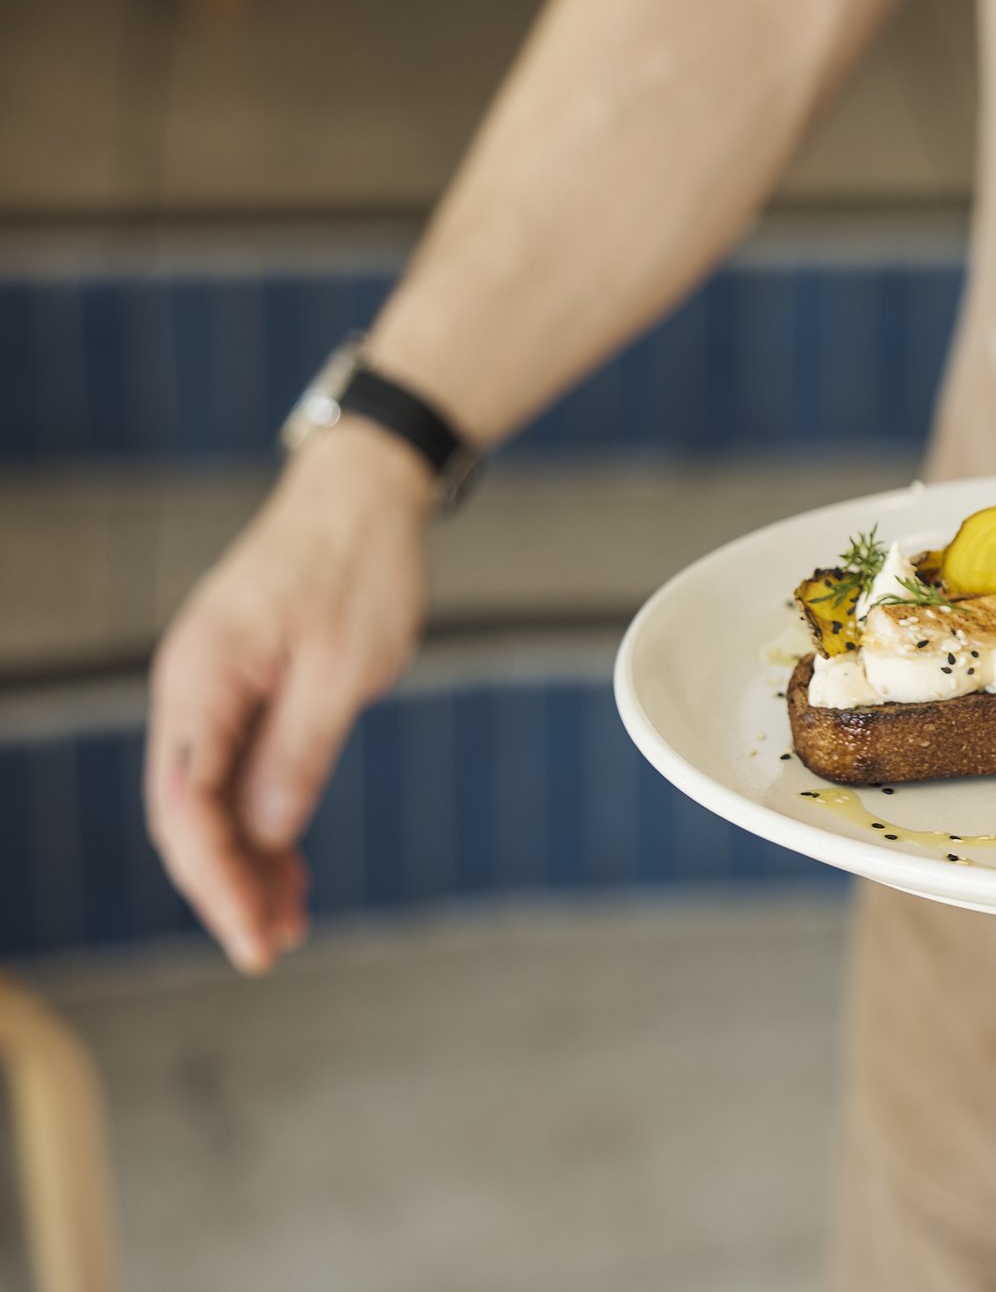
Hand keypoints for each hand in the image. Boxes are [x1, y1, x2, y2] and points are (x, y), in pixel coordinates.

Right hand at [145, 420, 431, 971]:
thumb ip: (300, 751)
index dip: (216, 882)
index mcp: (201, 681)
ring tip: (286, 925)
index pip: (185, 808)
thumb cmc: (359, 566)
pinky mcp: (243, 694)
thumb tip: (265, 835)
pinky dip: (262, 824)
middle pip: (186, 816)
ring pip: (210, 803)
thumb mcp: (344, 668)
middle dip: (225, 886)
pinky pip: (236, 775)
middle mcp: (191, 692)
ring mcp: (213, 693)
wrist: (363, 495)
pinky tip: (288, 872)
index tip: (253, 937)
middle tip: (271, 947)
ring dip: (245, 865)